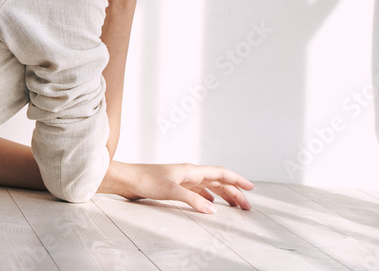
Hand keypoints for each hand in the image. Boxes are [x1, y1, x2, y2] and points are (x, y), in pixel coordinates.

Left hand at [100, 160, 253, 212]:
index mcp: (191, 170)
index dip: (237, 179)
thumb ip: (193, 200)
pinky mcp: (175, 185)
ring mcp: (182, 178)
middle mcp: (189, 173)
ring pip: (209, 186)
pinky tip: (210, 203)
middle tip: (247, 206)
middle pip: (218, 181)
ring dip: (223, 194)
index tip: (251, 188)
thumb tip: (214, 209)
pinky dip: (209, 197)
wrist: (127, 179)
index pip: (220, 173)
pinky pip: (199, 190)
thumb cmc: (145, 180)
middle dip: (234, 192)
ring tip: (234, 205)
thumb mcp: (171, 191)